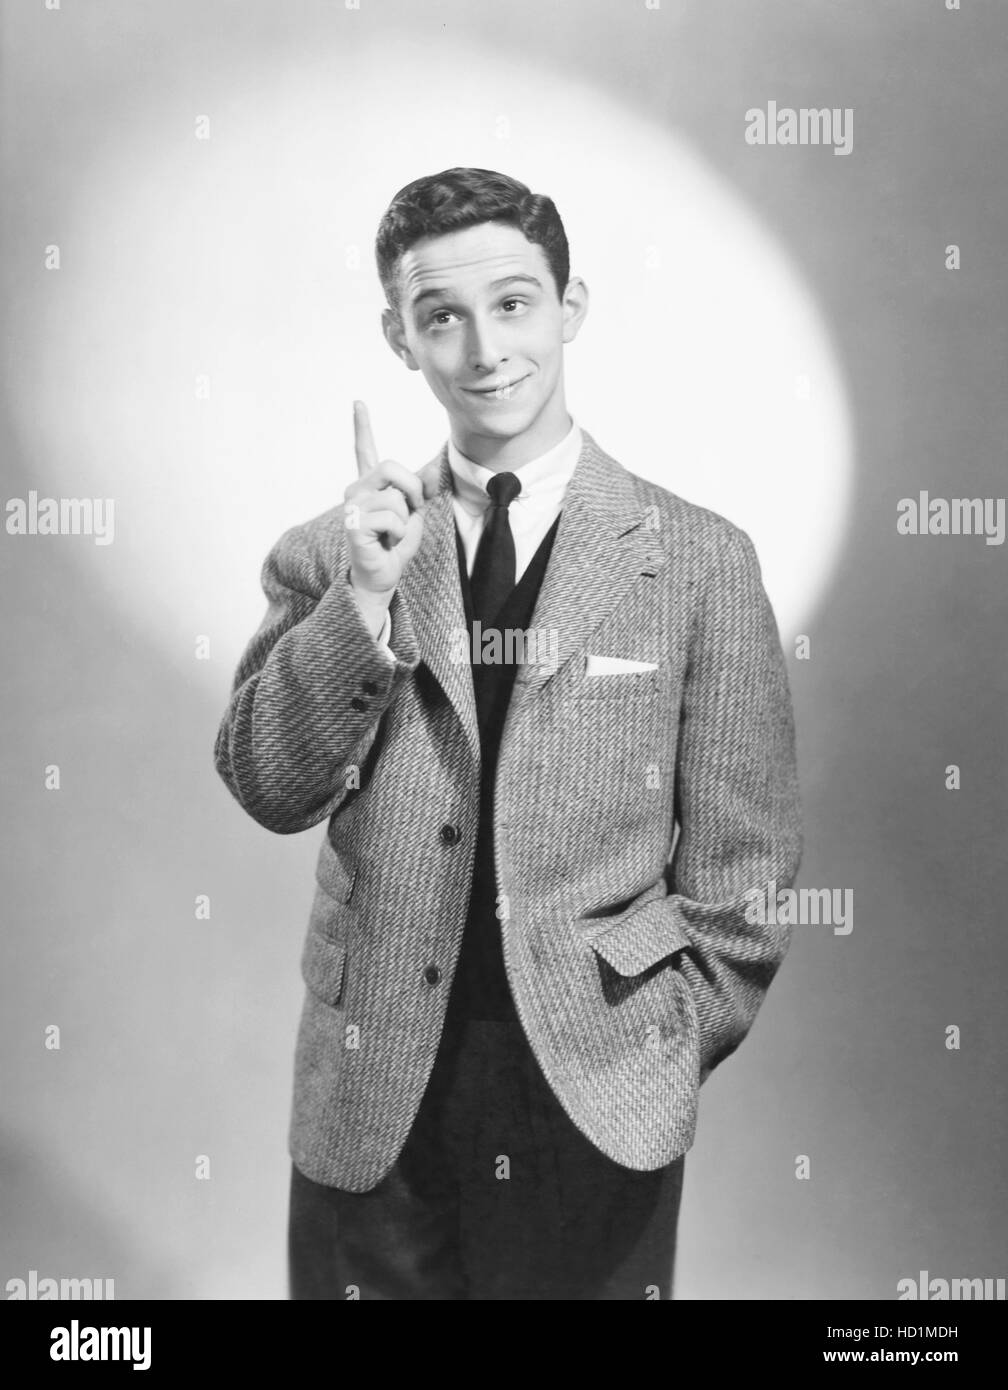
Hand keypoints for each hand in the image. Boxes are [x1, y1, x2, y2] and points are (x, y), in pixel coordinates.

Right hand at [344, 400, 431, 597]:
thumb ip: (424, 489)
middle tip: (412, 510)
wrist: (383, 575)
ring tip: (393, 534)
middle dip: (412, 489)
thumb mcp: (416, 512)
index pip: (364, 449)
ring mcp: (352, 507)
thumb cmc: (395, 544)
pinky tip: (386, 542)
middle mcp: (357, 491)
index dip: (361, 426)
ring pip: (394, 498)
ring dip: (405, 519)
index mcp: (371, 485)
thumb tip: (435, 466)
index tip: (358, 402)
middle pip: (390, 467)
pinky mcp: (353, 525)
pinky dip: (398, 533)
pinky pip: (391, 518)